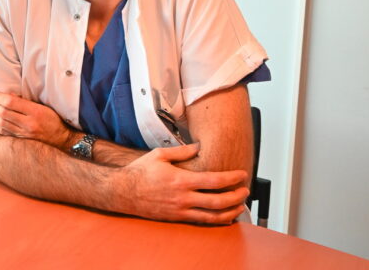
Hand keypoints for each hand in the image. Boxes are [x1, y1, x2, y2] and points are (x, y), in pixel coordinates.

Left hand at [0, 91, 77, 150]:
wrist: (61, 140)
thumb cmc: (53, 120)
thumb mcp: (43, 106)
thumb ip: (26, 101)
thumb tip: (9, 94)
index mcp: (35, 112)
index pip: (11, 103)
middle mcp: (28, 124)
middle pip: (3, 113)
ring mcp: (24, 134)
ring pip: (1, 123)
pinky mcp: (21, 140)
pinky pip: (4, 132)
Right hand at [118, 142, 248, 224]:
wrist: (123, 192)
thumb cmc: (140, 172)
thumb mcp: (159, 155)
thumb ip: (182, 152)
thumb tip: (199, 147)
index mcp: (181, 180)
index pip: (214, 180)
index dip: (231, 179)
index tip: (242, 175)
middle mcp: (183, 198)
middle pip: (218, 201)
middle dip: (236, 197)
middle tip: (246, 191)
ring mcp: (180, 211)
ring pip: (211, 216)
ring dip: (229, 212)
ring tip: (240, 206)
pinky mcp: (176, 218)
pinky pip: (200, 222)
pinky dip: (215, 221)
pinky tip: (223, 217)